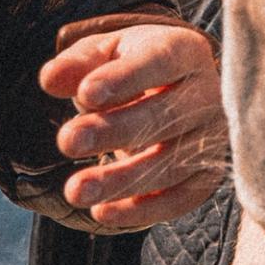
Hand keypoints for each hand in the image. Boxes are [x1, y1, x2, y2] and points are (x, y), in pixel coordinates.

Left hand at [39, 20, 228, 229]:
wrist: (175, 92)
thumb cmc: (133, 67)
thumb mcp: (106, 53)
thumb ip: (80, 63)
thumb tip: (50, 79)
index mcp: (184, 51)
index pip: (159, 61)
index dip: (124, 78)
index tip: (85, 94)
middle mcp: (209, 94)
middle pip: (167, 115)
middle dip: (115, 131)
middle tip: (67, 142)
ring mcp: (213, 138)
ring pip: (173, 163)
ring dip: (122, 180)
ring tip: (76, 190)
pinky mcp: (207, 175)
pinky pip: (181, 198)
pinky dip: (143, 210)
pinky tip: (103, 212)